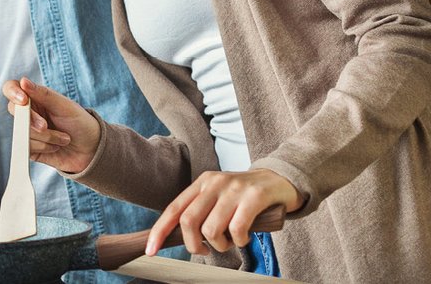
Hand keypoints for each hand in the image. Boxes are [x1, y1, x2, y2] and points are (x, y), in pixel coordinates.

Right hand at [4, 78, 100, 173]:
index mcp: (35, 97)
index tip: (23, 100)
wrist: (92, 150)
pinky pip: (27, 148)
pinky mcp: (30, 148)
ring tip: (63, 138)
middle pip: (15, 112)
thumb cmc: (80, 123)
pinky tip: (56, 147)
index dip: (13, 93)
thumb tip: (23, 81)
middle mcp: (29, 113)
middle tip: (46, 126)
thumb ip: (44, 94)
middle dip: (32, 121)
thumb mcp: (65, 106)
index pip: (12, 88)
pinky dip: (44, 147)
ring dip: (46, 137)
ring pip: (23, 132)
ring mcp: (28, 131)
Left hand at [145, 168, 302, 255]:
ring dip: (220, 245)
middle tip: (206, 251)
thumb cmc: (244, 197)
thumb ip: (200, 213)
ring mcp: (234, 189)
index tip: (151, 250)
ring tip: (231, 241)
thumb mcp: (218, 198)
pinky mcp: (254, 196)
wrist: (279, 179)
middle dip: (193, 245)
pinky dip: (239, 241)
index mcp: (201, 183)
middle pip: (189, 221)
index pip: (173, 209)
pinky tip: (244, 237)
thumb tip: (179, 238)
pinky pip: (237, 228)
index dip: (159, 231)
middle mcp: (214, 183)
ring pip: (211, 229)